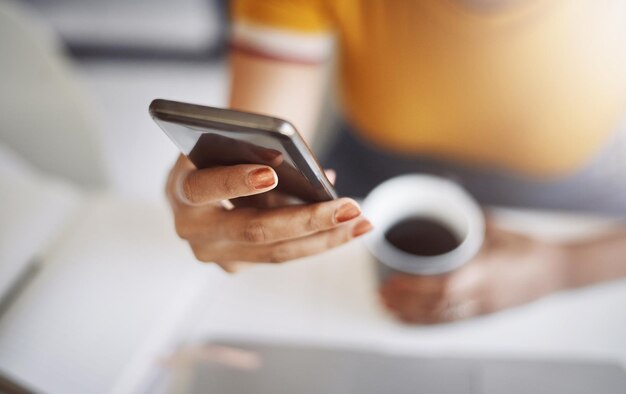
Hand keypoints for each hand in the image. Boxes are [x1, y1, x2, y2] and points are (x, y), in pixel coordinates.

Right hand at [166, 155, 372, 271]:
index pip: (205, 187)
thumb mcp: (228, 144)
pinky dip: (317, 243)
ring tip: (362, 222)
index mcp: (181, 190)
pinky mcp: (233, 264)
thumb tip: (323, 179)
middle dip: (308, 220)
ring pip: (275, 251)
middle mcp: (193, 229)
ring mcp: (214, 253)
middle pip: (254, 230)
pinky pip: (280, 255)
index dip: (236, 182)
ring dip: (324, 238)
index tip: (272, 173)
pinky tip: (349, 231)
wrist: (201, 178)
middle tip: (350, 208)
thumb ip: (261, 154)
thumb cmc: (220, 153)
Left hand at [379, 222, 567, 323]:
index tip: (392, 282)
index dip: (414, 288)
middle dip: (405, 303)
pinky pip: (452, 323)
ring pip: (442, 318)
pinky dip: (428, 322)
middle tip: (381, 296)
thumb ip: (469, 219)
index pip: (442, 285)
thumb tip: (446, 199)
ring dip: (412, 315)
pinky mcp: (486, 315)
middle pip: (436, 306)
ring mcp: (484, 308)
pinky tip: (412, 319)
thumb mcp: (498, 228)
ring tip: (389, 308)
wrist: (557, 271)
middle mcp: (482, 294)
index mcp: (484, 271)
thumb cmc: (528, 248)